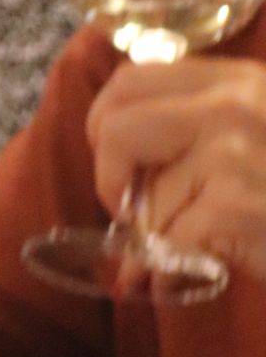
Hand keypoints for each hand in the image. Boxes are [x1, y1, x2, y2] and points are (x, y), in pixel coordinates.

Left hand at [86, 55, 265, 282]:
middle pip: (116, 128)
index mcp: (235, 80)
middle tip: (135, 215)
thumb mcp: (255, 136)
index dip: (105, 128)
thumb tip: (116, 168)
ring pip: (146, 200)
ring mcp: (235, 152)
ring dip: (156, 241)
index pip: (128, 81)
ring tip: (188, 253)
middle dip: (110, 181)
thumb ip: (197, 129)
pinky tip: (189, 277)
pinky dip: (169, 271)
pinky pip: (168, 240)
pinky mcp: (238, 205)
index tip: (122, 167)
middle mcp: (233, 104)